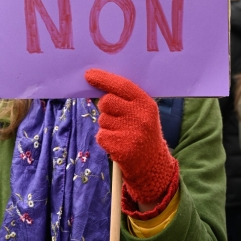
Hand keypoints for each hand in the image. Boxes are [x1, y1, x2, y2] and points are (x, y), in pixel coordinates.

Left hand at [85, 68, 178, 210]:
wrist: (152, 165)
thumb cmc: (142, 132)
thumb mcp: (142, 112)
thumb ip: (125, 98)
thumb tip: (96, 83)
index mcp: (146, 104)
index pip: (122, 85)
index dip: (104, 78)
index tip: (88, 74)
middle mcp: (140, 117)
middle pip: (106, 101)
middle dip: (105, 108)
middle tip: (116, 117)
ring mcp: (132, 134)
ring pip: (102, 120)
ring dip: (106, 125)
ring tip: (121, 133)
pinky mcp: (121, 149)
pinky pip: (100, 135)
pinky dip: (104, 139)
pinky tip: (117, 144)